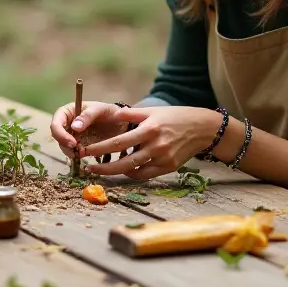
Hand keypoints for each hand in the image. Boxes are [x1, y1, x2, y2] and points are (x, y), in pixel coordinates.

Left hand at [51, 100, 218, 179]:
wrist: (201, 128)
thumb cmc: (174, 116)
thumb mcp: (153, 111)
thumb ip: (131, 115)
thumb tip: (113, 114)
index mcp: (149, 129)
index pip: (119, 142)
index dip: (101, 149)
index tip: (86, 151)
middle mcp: (156, 145)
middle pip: (124, 161)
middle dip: (103, 167)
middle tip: (88, 167)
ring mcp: (163, 158)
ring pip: (134, 171)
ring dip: (115, 172)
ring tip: (100, 171)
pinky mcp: (168, 168)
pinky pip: (145, 175)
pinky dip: (132, 174)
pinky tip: (123, 170)